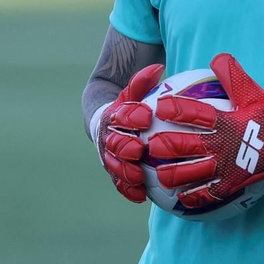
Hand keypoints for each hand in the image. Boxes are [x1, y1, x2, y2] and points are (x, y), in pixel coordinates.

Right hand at [93, 63, 164, 202]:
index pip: (122, 115)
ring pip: (114, 165)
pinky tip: (141, 196)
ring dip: (125, 171)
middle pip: (114, 142)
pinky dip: (127, 190)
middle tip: (139, 149)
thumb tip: (158, 67)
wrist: (105, 122)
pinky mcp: (113, 171)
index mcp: (114, 116)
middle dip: (125, 146)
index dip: (132, 116)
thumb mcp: (133, 92)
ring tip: (139, 176)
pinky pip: (118, 183)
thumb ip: (143, 81)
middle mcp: (109, 136)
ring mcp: (109, 156)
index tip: (146, 117)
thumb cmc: (128, 105)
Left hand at [144, 53, 263, 210]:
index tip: (160, 106)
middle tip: (151, 144)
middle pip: (183, 146)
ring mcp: (223, 167)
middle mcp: (219, 145)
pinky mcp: (229, 184)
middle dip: (163, 146)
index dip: (175, 109)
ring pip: (189, 173)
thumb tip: (217, 58)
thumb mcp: (252, 93)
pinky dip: (192, 196)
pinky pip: (206, 194)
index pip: (194, 113)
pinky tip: (182, 197)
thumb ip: (232, 75)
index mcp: (223, 122)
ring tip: (159, 173)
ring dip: (171, 173)